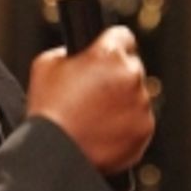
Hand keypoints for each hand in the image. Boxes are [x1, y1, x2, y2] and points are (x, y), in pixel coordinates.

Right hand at [25, 27, 153, 173]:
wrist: (56, 154)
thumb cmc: (48, 111)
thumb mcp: (45, 65)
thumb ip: (67, 51)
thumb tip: (76, 54)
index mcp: (108, 54)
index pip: (123, 36)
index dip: (112, 45)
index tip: (107, 57)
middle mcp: (130, 75)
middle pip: (131, 67)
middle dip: (116, 77)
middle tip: (94, 94)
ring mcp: (140, 104)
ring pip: (137, 96)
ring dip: (122, 102)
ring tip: (96, 117)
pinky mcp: (144, 129)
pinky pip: (139, 122)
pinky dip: (127, 126)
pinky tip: (104, 132)